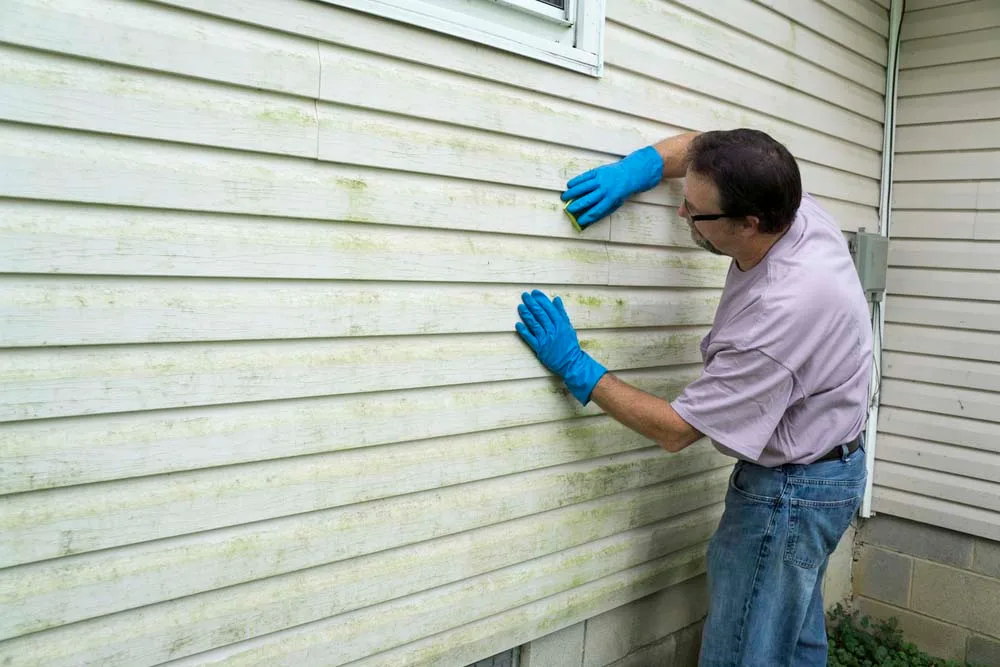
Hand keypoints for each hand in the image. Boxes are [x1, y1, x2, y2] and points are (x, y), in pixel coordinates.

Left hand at [516, 290, 606, 404]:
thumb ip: (561, 313)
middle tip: (525, 295)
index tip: (535, 293)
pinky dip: (524, 331)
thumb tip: (556, 299)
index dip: (541, 299)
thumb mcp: (568, 326)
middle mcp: (553, 330)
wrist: (571, 362)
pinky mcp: (539, 348)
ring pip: (534, 324)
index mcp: (560, 324)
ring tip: (520, 306)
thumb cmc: (569, 344)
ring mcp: (546, 339)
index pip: (549, 308)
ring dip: (526, 314)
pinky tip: (518, 324)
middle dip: (532, 303)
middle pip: (540, 314)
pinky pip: (530, 338)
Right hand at [561, 146, 663, 227]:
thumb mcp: (617, 202)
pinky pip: (584, 177)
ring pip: (583, 187)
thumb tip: (590, 217)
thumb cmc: (622, 190)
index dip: (587, 217)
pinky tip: (569, 185)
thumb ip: (604, 209)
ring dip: (572, 193)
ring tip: (564, 197)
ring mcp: (601, 180)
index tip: (579, 221)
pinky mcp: (598, 171)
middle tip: (568, 209)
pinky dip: (576, 181)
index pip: (596, 211)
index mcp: (611, 199)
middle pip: (588, 200)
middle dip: (577, 205)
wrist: (630, 173)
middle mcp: (605, 190)